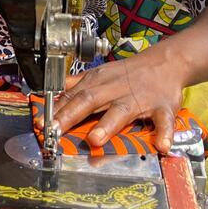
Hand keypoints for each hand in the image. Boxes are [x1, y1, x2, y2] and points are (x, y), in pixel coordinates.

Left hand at [51, 46, 187, 153]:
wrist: (165, 63)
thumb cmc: (128, 73)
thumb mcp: (100, 74)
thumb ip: (75, 84)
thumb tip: (51, 91)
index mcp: (98, 83)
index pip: (72, 96)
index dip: (56, 110)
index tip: (41, 123)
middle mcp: (115, 90)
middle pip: (89, 101)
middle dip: (71, 116)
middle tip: (56, 131)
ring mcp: (139, 99)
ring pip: (121, 112)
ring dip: (108, 125)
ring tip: (95, 139)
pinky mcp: (162, 108)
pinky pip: (164, 121)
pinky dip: (164, 133)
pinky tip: (161, 146)